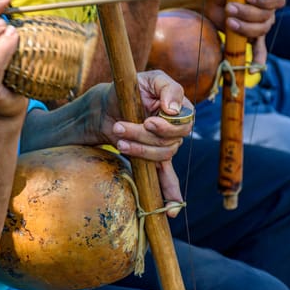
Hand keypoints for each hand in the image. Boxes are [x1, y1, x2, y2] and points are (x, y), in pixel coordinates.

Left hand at [102, 70, 192, 215]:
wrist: (105, 107)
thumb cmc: (128, 88)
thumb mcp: (150, 79)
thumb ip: (169, 88)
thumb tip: (174, 110)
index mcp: (180, 109)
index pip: (184, 123)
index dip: (167, 126)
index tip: (148, 120)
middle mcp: (175, 130)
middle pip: (170, 142)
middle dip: (143, 136)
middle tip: (120, 126)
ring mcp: (164, 147)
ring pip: (160, 156)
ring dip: (138, 149)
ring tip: (118, 139)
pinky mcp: (152, 160)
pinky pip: (167, 179)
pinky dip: (171, 195)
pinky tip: (173, 210)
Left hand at [226, 0, 284, 65]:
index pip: (277, 1)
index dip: (264, 2)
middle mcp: (268, 12)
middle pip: (265, 18)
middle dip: (246, 14)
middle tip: (229, 8)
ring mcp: (260, 26)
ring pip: (259, 32)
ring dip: (243, 28)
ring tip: (229, 21)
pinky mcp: (248, 36)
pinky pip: (259, 51)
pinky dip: (257, 62)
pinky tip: (252, 71)